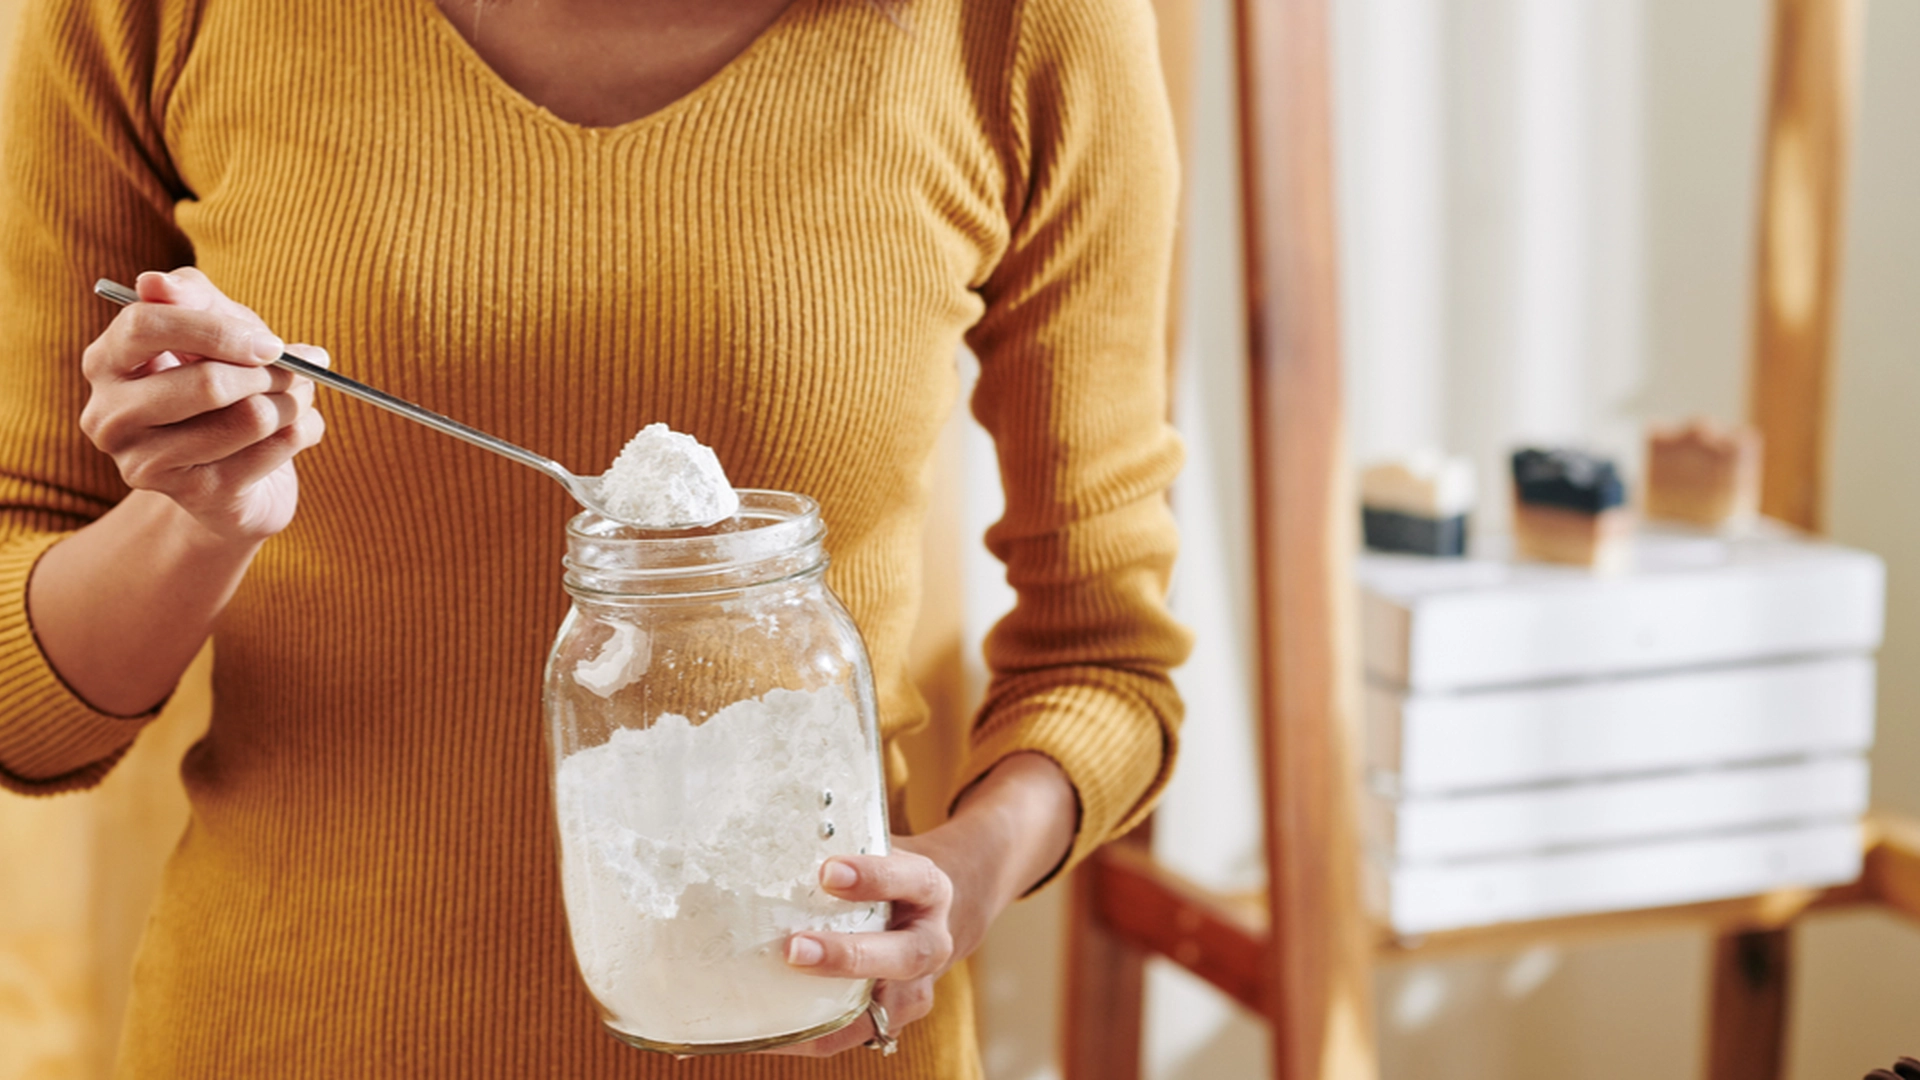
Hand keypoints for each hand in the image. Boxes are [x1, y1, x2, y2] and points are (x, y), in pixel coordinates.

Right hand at [79, 268, 326, 543]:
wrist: (232, 475)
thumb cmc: (219, 384)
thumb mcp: (211, 329)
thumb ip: (192, 297)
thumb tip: (155, 281)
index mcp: (105, 362)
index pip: (146, 325)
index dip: (217, 330)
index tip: (268, 342)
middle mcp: (109, 416)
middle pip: (208, 383)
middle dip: (271, 373)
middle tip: (301, 370)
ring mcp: (145, 462)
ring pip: (250, 418)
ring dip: (294, 402)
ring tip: (299, 398)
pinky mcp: (192, 496)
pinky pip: (273, 451)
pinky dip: (302, 431)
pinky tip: (298, 428)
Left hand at [766, 752, 1077, 1057]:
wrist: (937, 910)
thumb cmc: (889, 873)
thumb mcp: (881, 847)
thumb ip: (841, 840)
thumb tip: (764, 824)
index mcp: (929, 888)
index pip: (909, 880)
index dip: (873, 877)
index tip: (828, 869)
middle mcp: (931, 940)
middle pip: (903, 955)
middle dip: (848, 956)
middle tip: (795, 948)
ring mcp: (918, 984)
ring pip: (889, 1006)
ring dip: (834, 1009)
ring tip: (781, 1008)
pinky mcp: (894, 1016)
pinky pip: (858, 1034)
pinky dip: (816, 1037)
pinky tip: (771, 1034)